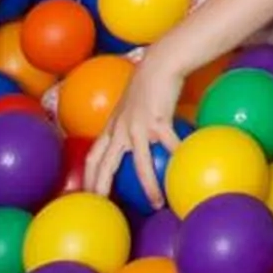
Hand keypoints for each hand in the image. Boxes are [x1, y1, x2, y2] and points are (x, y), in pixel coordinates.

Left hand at [85, 40, 185, 207]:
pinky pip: (169, 146)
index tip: (87, 195)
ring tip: (156, 203)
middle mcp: (120, 129)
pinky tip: (185, 170)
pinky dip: (177, 158)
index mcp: (112, 126)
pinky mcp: (158, 121)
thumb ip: (130, 126)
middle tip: (103, 209)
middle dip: (101, 188)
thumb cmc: (149, 84)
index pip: (93, 156)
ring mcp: (138, 126)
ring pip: (140, 163)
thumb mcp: (131, 107)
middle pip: (105, 164)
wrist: (160, 63)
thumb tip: (138, 146)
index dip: (88, 177)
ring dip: (148, 186)